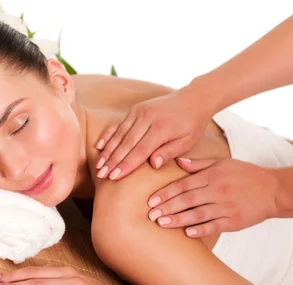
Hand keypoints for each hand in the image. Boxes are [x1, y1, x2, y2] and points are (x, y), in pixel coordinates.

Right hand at [95, 88, 213, 179]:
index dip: (126, 165)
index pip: (140, 151)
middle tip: (102, 175)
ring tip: (99, 166)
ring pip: (119, 134)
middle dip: (112, 161)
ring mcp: (139, 112)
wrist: (193, 98)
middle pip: (126, 144)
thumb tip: (153, 165)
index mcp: (161, 128)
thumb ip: (169, 152)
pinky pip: (118, 124)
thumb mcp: (187, 142)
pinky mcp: (135, 109)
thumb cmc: (192, 124)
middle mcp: (147, 118)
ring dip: (107, 151)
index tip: (114, 177)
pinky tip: (99, 147)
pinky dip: (108, 135)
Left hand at [147, 157, 279, 237]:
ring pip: (198, 214)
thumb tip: (178, 162)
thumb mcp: (222, 164)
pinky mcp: (235, 221)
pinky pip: (215, 225)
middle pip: (187, 200)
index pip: (183, 184)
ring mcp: (227, 206)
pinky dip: (201, 229)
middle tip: (150, 215)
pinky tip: (187, 233)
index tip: (150, 200)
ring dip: (178, 219)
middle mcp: (218, 190)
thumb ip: (199, 165)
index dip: (166, 193)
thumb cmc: (244, 175)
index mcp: (212, 175)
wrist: (273, 189)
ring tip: (161, 224)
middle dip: (167, 207)